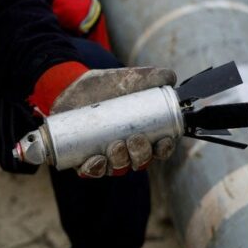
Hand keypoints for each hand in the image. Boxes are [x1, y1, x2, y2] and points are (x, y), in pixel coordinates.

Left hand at [50, 67, 177, 177]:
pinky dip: (94, 169)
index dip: (163, 150)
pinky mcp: (83, 158)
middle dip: (140, 155)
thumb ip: (153, 76)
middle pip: (139, 162)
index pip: (158, 149)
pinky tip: (96, 160)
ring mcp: (105, 156)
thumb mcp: (131, 78)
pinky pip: (89, 171)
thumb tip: (171, 79)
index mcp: (143, 135)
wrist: (76, 84)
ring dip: (120, 162)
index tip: (162, 142)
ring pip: (117, 168)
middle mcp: (126, 150)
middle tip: (134, 139)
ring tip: (116, 146)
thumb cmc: (109, 85)